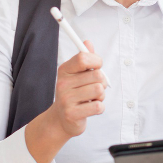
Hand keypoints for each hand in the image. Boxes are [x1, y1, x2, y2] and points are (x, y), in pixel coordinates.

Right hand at [25, 41, 105, 162]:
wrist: (60, 120)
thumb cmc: (73, 94)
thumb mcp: (77, 75)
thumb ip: (85, 59)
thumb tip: (87, 42)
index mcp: (64, 70)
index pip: (84, 57)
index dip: (97, 61)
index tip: (97, 67)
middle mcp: (63, 83)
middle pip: (98, 75)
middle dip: (101, 83)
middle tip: (93, 88)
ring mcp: (66, 99)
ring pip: (99, 90)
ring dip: (100, 96)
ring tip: (91, 99)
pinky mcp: (72, 114)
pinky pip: (99, 106)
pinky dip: (99, 107)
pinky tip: (90, 108)